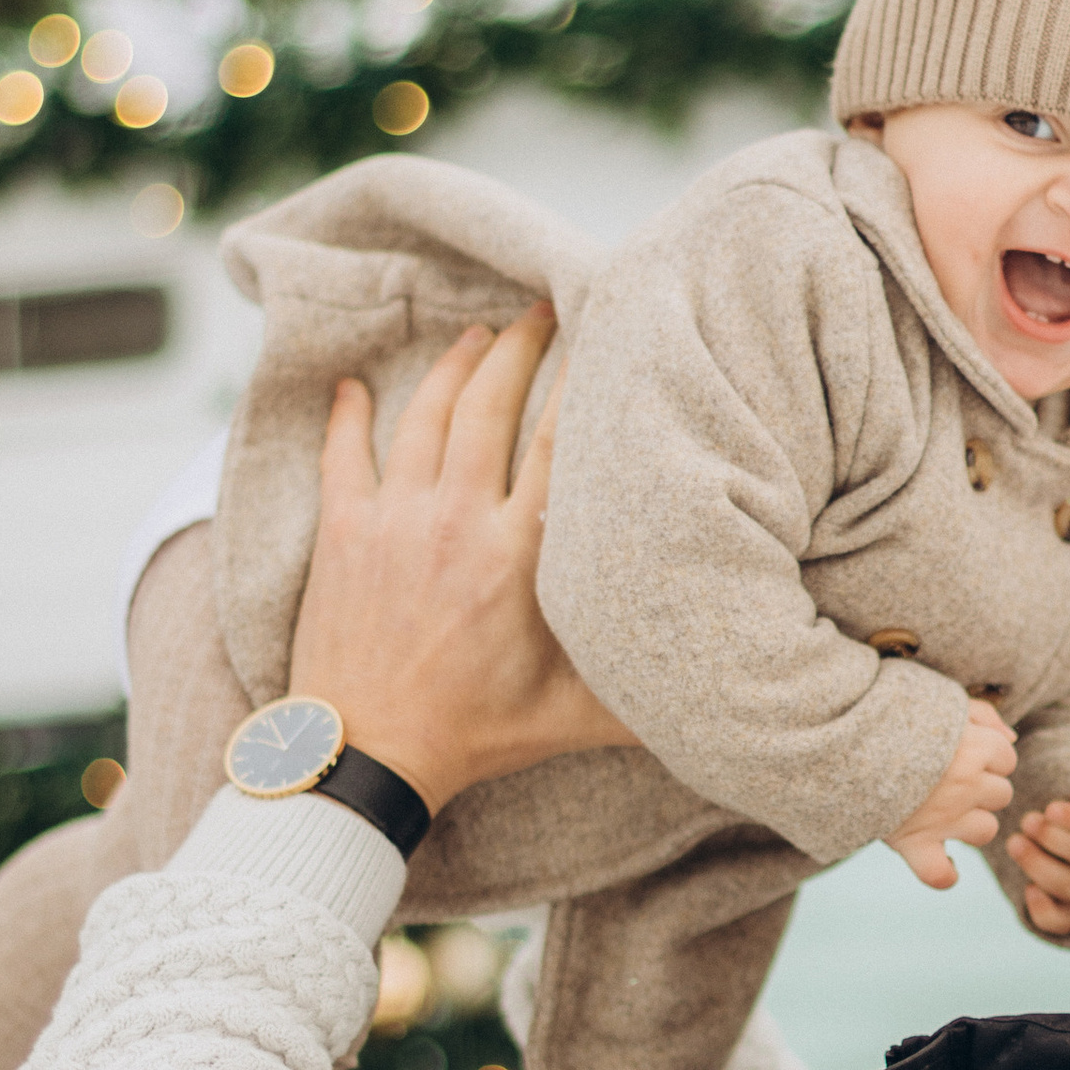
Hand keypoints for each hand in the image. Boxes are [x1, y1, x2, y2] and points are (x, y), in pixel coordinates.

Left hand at [287, 309, 638, 813]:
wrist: (367, 758)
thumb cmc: (473, 737)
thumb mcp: (572, 719)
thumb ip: (645, 697)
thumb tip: (727, 701)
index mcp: (518, 557)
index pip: (561, 443)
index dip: (584, 383)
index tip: (606, 339)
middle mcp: (456, 522)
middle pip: (490, 404)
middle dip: (520, 346)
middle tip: (541, 311)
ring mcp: (393, 521)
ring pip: (426, 414)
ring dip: (454, 365)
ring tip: (479, 334)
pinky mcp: (341, 532)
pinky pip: (343, 452)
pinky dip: (349, 413)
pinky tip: (355, 385)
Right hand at [884, 702, 1017, 891]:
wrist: (842, 738)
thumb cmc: (893, 715)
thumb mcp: (943, 700)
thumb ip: (984, 715)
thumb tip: (1011, 740)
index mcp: (976, 748)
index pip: (1007, 759)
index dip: (988, 755)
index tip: (961, 751)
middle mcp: (966, 785)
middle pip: (1002, 794)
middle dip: (982, 788)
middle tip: (949, 779)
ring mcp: (943, 819)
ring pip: (985, 831)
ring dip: (971, 824)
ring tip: (943, 810)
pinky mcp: (914, 844)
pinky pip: (940, 874)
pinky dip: (944, 873)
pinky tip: (944, 862)